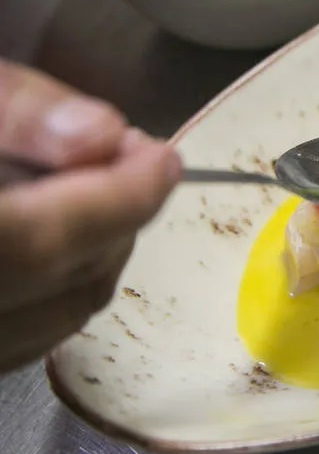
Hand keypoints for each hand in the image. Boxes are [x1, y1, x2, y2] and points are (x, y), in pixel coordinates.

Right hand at [0, 60, 179, 371]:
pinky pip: (19, 340)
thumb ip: (19, 113)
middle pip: (58, 283)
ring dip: (94, 255)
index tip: (164, 159)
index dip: (119, 198)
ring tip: (94, 191)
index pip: (42, 242)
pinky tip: (59, 237)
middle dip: (115, 218)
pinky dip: (57, 292)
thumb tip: (105, 136)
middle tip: (133, 162)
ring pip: (49, 322)